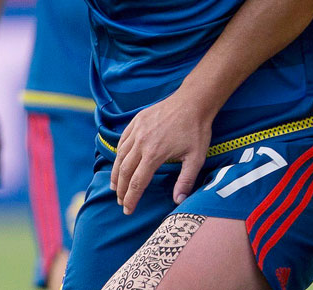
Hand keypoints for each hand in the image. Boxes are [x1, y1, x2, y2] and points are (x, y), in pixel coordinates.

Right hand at [110, 90, 212, 214]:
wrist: (193, 101)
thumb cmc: (196, 130)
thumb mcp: (196, 158)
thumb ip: (186, 181)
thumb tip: (178, 201)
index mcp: (154, 154)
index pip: (137, 183)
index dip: (131, 199)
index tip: (127, 210)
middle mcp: (141, 143)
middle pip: (124, 172)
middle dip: (120, 190)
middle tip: (120, 201)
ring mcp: (137, 130)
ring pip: (120, 156)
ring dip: (115, 173)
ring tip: (115, 186)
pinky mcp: (136, 121)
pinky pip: (122, 140)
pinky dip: (118, 154)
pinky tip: (119, 161)